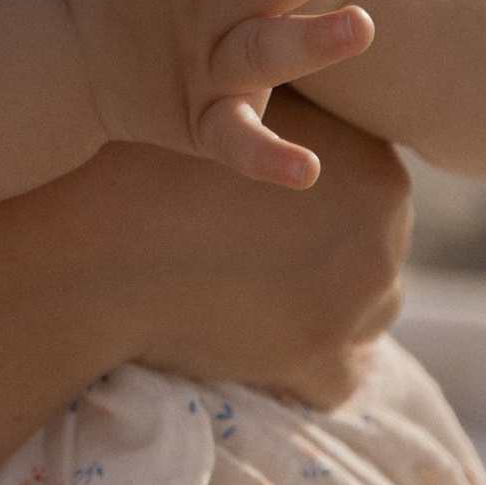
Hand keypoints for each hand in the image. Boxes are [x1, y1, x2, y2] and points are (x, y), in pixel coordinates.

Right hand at [34, 106, 411, 410]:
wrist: (103, 241)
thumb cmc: (160, 165)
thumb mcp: (246, 118)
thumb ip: (300, 123)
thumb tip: (329, 104)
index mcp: (376, 170)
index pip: (377, 197)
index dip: (331, 205)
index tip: (286, 215)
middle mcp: (382, 236)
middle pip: (377, 254)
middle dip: (334, 259)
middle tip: (270, 260)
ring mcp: (355, 303)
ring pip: (370, 313)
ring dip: (331, 312)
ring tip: (269, 305)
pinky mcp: (318, 357)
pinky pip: (341, 380)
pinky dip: (312, 373)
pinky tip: (275, 360)